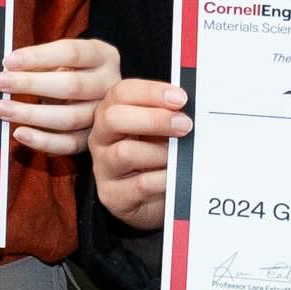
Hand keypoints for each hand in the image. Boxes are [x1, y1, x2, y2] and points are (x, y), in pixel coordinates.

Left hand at [0, 36, 119, 156]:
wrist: (92, 96)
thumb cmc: (69, 72)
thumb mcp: (61, 59)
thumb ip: (41, 62)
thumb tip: (8, 70)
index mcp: (103, 56)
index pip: (72, 52)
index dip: (39, 56)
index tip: (9, 61)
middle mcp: (109, 84)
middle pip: (72, 86)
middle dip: (31, 84)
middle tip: (1, 83)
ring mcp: (103, 114)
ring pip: (70, 117)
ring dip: (32, 114)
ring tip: (2, 109)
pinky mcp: (94, 138)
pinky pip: (69, 143)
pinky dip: (43, 141)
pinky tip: (20, 133)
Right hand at [91, 77, 190, 228]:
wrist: (153, 197)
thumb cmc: (157, 155)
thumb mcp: (160, 130)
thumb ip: (169, 114)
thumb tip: (189, 105)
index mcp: (111, 113)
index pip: (122, 93)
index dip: (151, 92)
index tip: (180, 98)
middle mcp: (101, 138)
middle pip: (113, 118)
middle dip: (154, 119)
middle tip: (184, 125)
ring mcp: (103, 167)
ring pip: (125, 152)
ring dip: (160, 152)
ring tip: (180, 156)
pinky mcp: (112, 195)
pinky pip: (140, 184)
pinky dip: (164, 178)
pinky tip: (176, 176)